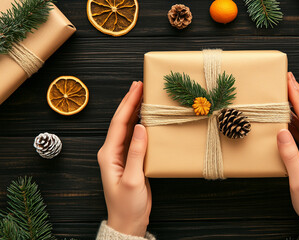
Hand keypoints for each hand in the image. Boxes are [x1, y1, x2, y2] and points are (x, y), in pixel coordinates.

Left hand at [97, 81, 151, 235]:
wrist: (128, 221)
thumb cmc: (127, 204)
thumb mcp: (132, 179)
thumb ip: (135, 153)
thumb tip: (140, 127)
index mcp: (108, 154)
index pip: (119, 122)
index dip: (128, 103)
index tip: (137, 87)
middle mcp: (112, 151)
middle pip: (121, 120)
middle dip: (130, 101)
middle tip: (140, 84)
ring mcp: (121, 154)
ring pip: (127, 126)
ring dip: (134, 110)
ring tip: (143, 95)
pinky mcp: (130, 159)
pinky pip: (134, 136)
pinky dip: (140, 123)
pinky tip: (147, 117)